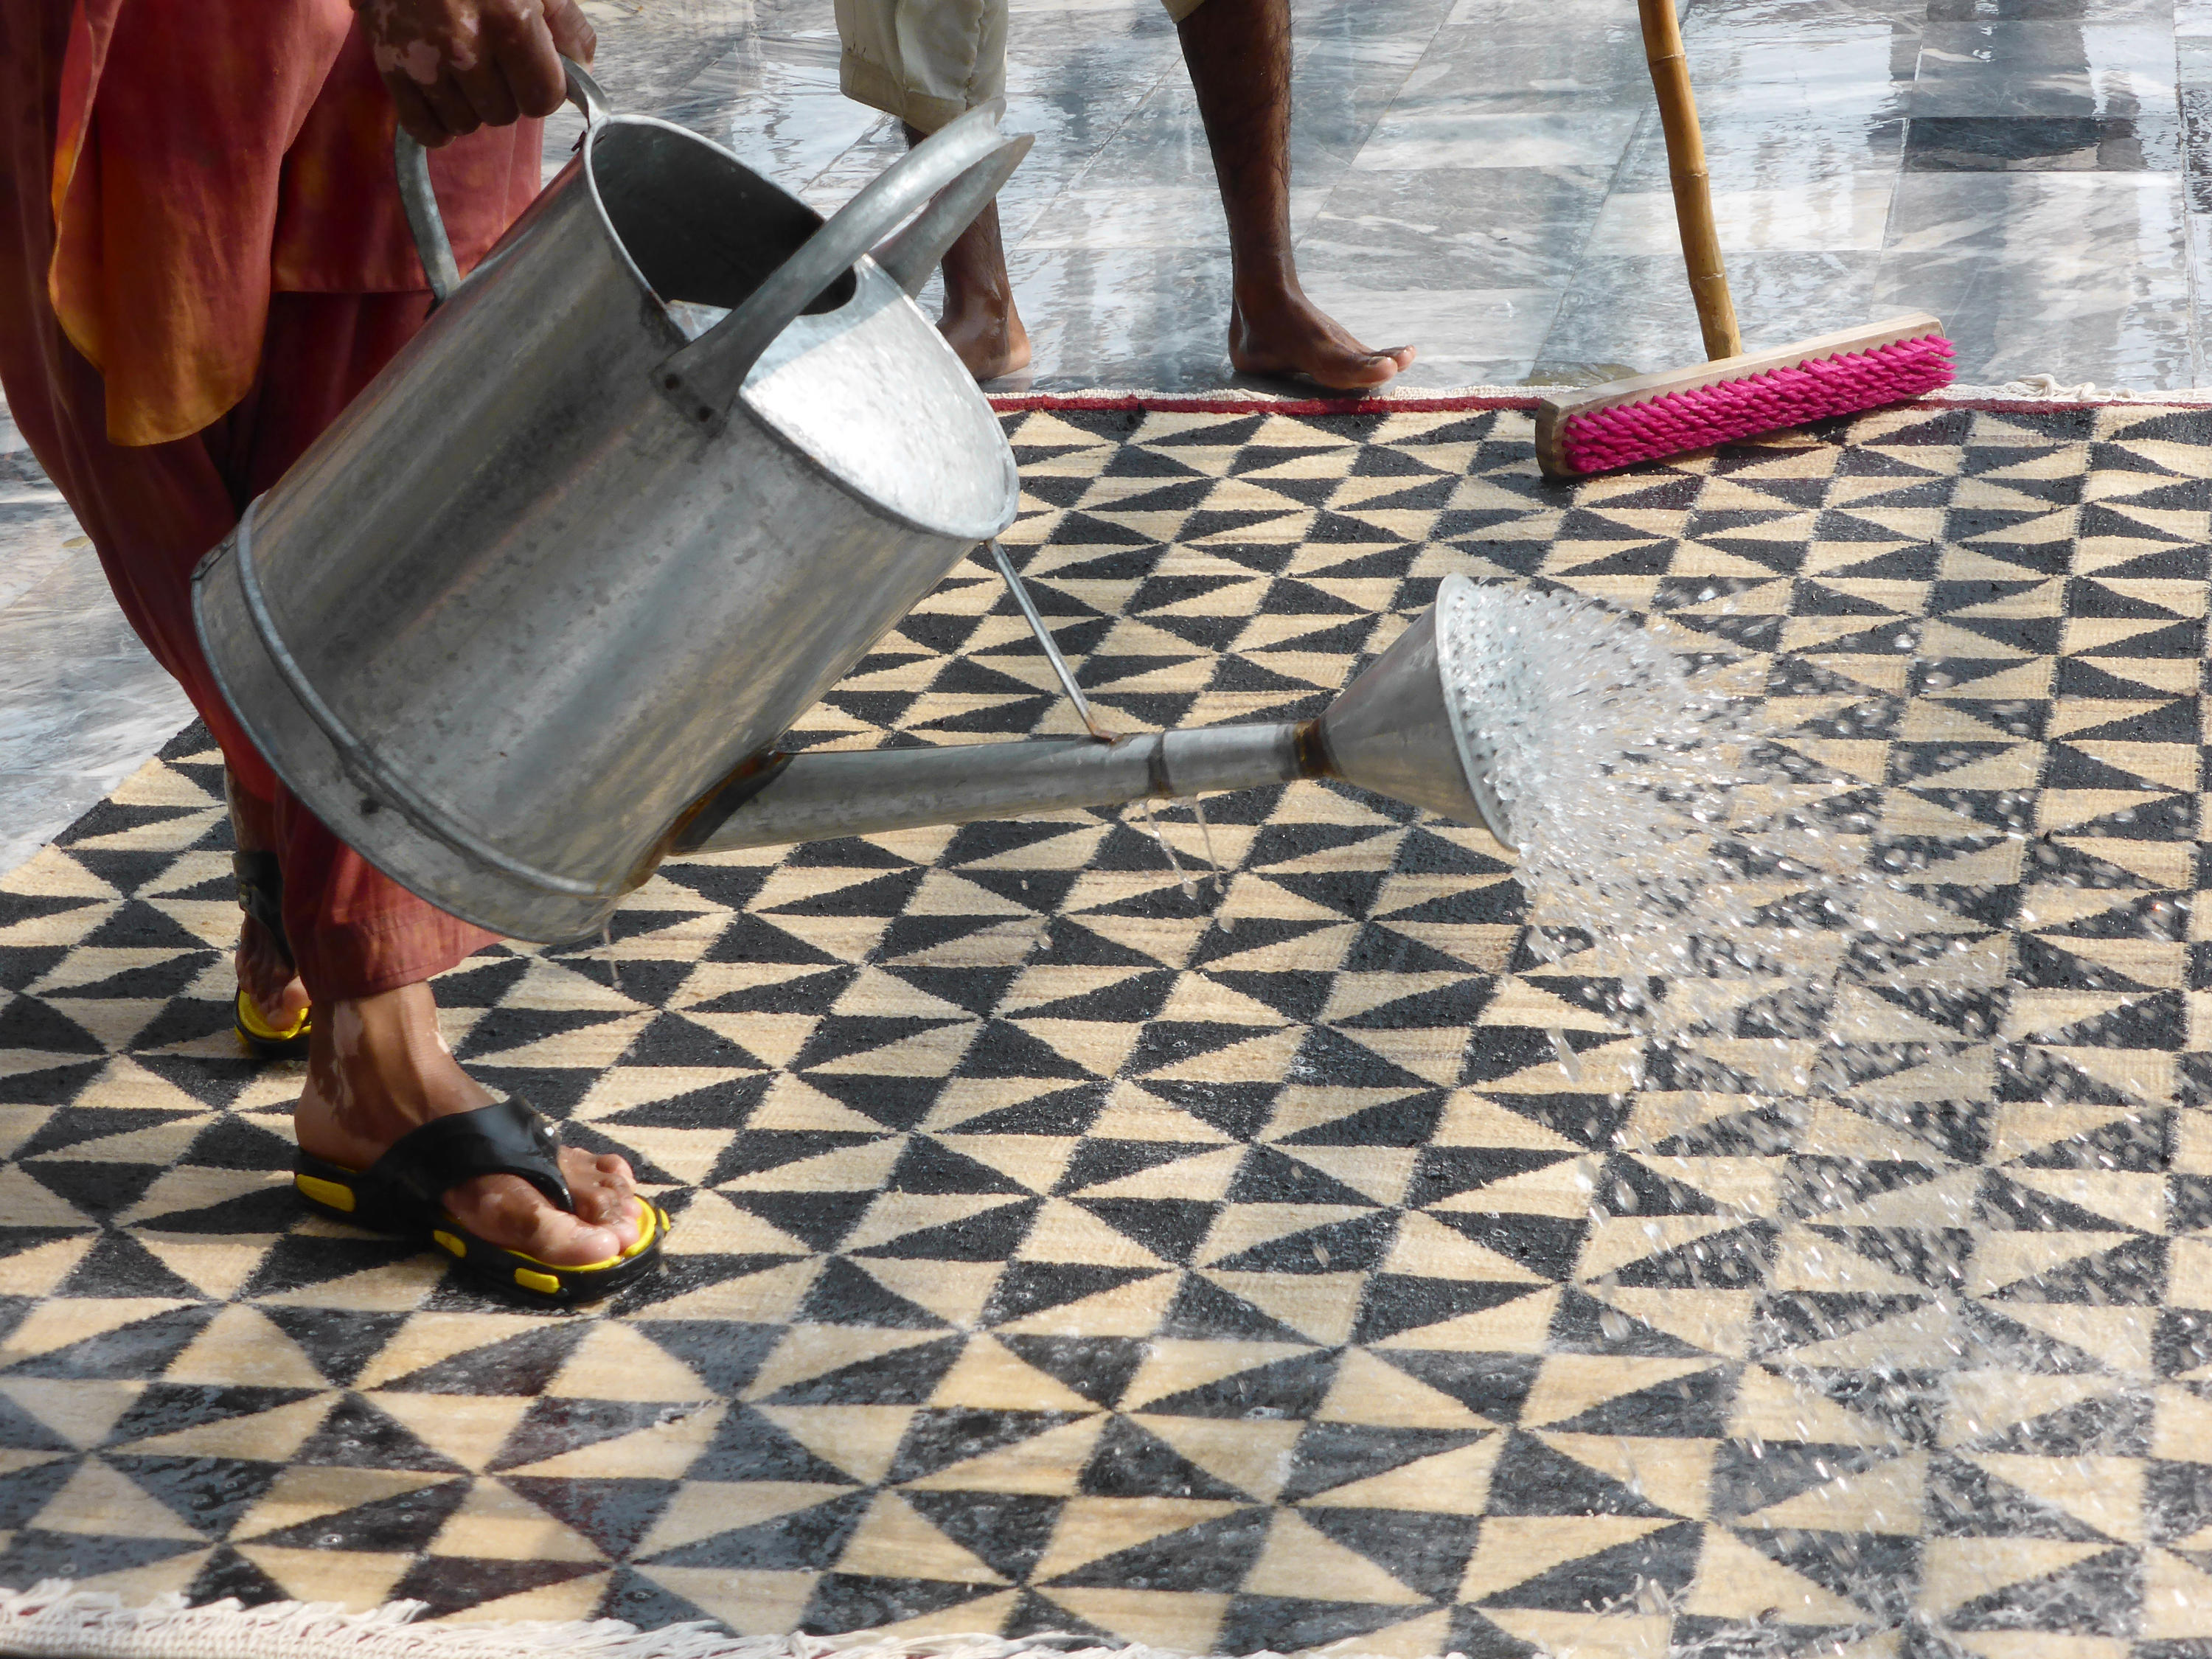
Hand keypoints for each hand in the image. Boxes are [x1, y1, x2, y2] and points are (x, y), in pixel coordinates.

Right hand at [355, 0, 596, 147]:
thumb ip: (567, 27)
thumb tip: (579, 77)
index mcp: (509, 20)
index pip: (543, 99)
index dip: (543, 88)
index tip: (533, 71)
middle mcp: (466, 47)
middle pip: (503, 114)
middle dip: (504, 94)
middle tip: (491, 60)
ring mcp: (423, 60)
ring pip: (465, 124)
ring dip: (470, 106)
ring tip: (461, 69)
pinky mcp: (389, 66)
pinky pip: (424, 128)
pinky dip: (436, 124)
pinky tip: (442, 100)